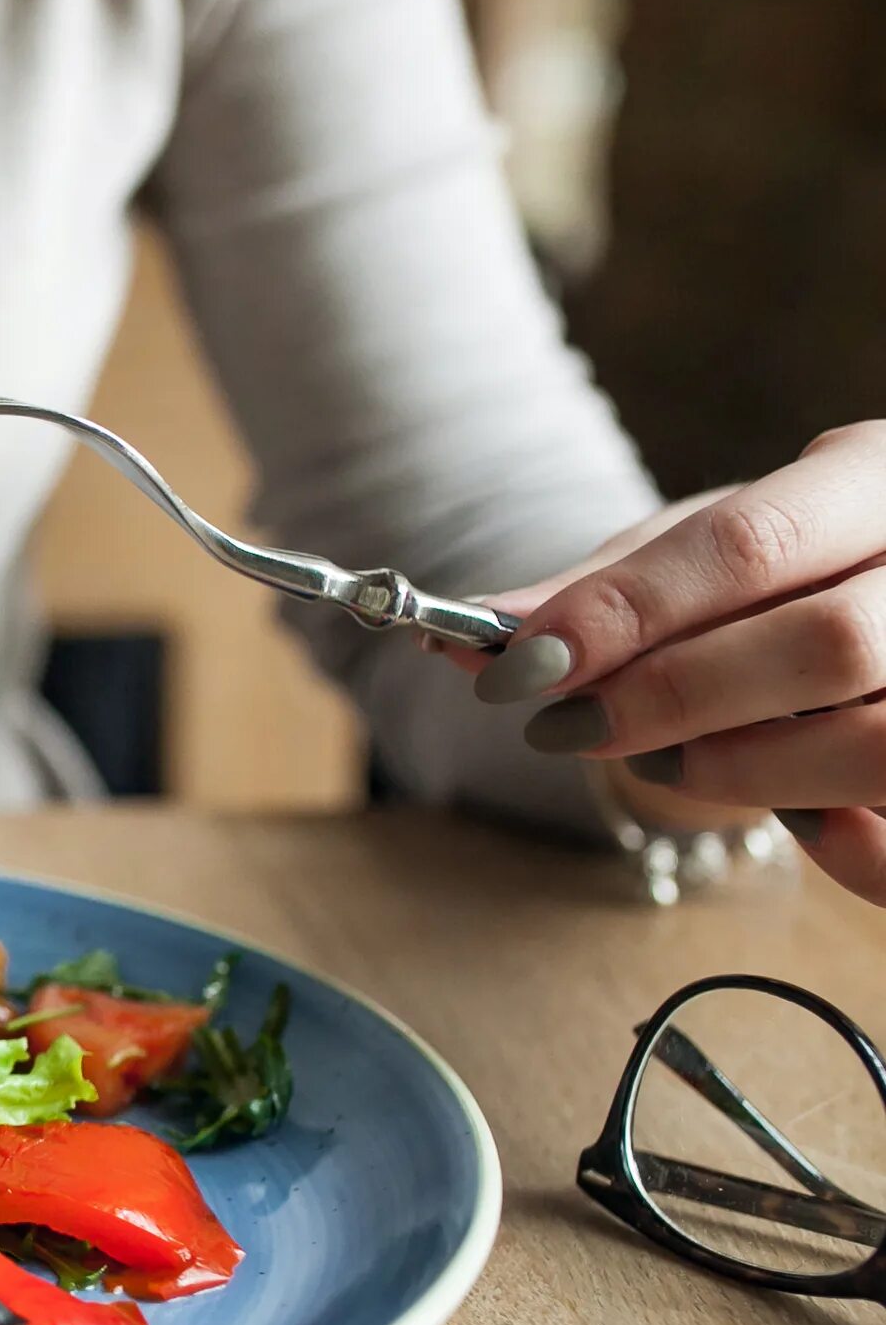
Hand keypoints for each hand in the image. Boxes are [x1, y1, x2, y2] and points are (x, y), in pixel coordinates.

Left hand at [457, 423, 885, 902]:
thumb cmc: (793, 562)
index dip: (628, 612)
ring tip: (661, 764)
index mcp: (876, 478)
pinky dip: (845, 846)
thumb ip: (604, 585)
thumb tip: (479, 626)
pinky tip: (795, 821)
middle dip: (671, 698)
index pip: (751, 544)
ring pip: (875, 743)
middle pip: (825, 646)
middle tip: (563, 728)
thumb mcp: (705, 543)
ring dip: (745, 770)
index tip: (522, 665)